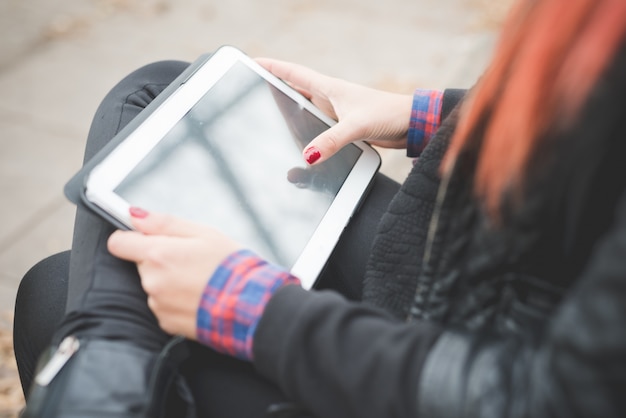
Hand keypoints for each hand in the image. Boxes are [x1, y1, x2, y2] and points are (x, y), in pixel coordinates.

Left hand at [107, 208, 241, 338]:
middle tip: (190, 260)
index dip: (130, 237)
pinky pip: (163, 305)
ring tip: (198, 281)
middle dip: (159, 259)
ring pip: (153, 285)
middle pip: (141, 264)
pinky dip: (176, 301)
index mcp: (158, 254)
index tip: (143, 237)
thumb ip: (164, 223)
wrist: (250, 307)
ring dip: (169, 282)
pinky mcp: (166, 323)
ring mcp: (158, 304)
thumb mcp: (204, 233)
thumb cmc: (232, 267)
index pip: (118, 243)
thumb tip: (134, 215)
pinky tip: (198, 297)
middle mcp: (152, 281)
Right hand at [257, 58, 412, 164]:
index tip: (253, 62)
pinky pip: (317, 133)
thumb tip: (307, 157)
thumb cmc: (388, 114)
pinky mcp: (342, 130)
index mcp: (329, 88)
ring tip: (268, 125)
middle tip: (253, 96)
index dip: (272, 67)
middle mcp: (329, 99)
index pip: (293, 73)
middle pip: (293, 93)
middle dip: (274, 93)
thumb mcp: (356, 125)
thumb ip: (331, 140)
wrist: (411, 125)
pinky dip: (307, 141)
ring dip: (289, 120)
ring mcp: (335, 115)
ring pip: (304, 115)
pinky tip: (300, 152)